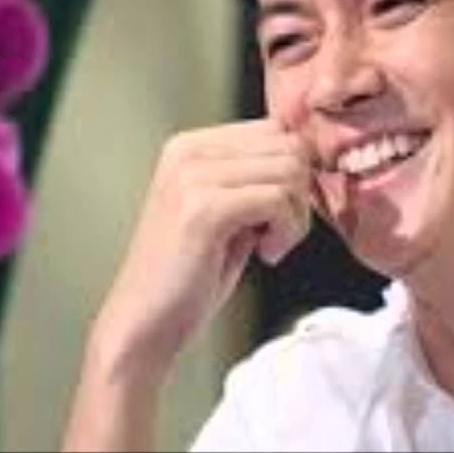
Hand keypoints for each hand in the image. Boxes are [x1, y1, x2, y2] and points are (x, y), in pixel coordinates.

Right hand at [88, 118, 318, 381]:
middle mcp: (188, 151)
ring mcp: (192, 176)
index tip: (281, 214)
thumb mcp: (229, 211)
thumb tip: (307, 159)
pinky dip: (287, 231)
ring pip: (289, 170)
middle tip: (279, 235)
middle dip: (300, 194)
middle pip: (289, 147)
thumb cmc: (190, 275)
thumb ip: (257, 179)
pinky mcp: (203, 209)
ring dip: (295, 216)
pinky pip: (277, 200)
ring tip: (269, 246)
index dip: (295, 174)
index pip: (277, 130)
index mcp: (191, 146)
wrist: (146, 324)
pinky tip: (265, 254)